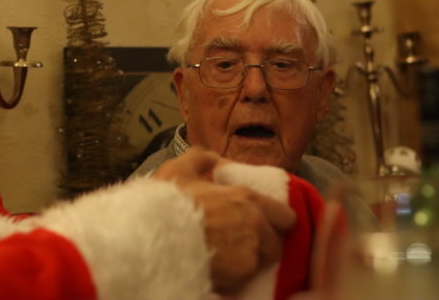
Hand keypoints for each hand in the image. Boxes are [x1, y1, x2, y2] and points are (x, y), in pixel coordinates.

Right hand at [155, 148, 295, 294]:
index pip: (285, 215)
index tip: (262, 221)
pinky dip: (235, 275)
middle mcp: (257, 227)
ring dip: (250, 260)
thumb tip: (215, 158)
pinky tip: (219, 268)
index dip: (275, 219)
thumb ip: (201, 158)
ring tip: (229, 257)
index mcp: (247, 199)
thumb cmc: (166, 203)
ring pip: (262, 263)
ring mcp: (250, 256)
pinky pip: (244, 278)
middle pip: (277, 244)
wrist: (152, 240)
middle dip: (265, 243)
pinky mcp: (239, 279)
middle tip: (244, 241)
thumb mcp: (178, 169)